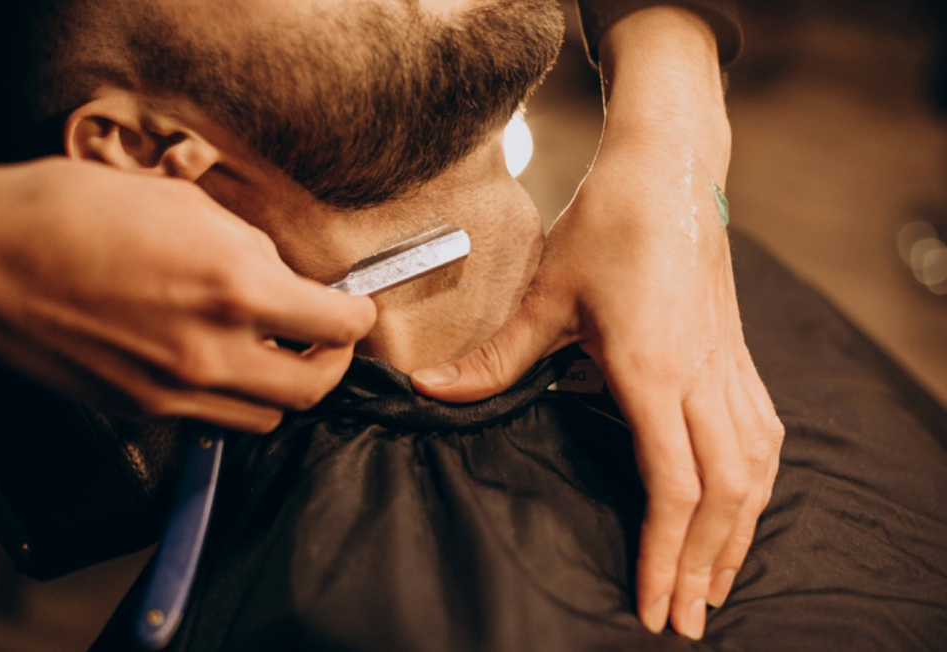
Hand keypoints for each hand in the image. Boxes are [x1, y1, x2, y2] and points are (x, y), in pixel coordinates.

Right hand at [0, 159, 375, 431]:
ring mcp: (176, 391)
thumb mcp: (185, 205)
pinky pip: (213, 419)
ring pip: (267, 416)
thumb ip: (250, 249)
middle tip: (325, 338)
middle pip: (313, 389)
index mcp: (234, 289)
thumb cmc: (76, 214)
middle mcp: (213, 352)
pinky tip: (216, 361)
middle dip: (332, 362)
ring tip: (271, 352)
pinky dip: (232, 397)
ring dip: (282, 386)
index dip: (357, 315)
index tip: (354, 307)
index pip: (337, 326)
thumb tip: (283, 277)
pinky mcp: (143, 410)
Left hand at [411, 7, 782, 638]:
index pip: (675, 486)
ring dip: (740, 530)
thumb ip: (494, 357)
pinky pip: (763, 432)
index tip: (656, 604)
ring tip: (720, 578)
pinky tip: (745, 500)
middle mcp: (702, 377)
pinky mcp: (735, 352)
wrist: (667, 172)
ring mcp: (727, 364)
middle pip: (726, 493)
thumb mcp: (544, 295)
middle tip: (689, 619)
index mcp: (654, 371)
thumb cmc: (606, 228)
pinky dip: (756, 481)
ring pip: (756, 468)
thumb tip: (429, 392)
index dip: (666, 554)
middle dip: (709, 563)